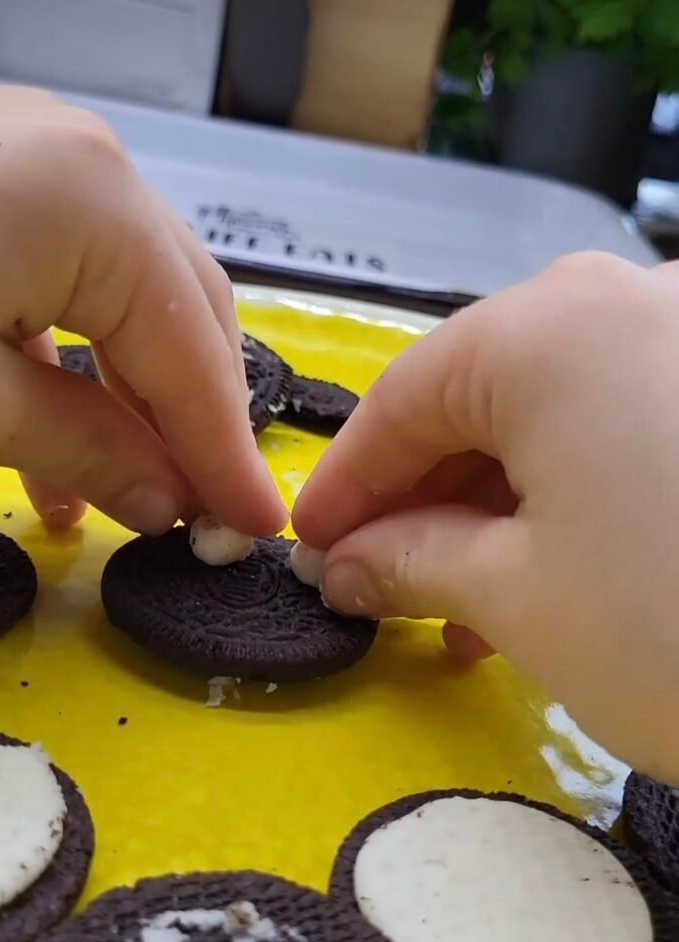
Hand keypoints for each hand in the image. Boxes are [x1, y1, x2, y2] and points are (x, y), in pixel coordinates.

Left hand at [0, 86, 285, 535]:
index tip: (258, 527)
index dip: (227, 454)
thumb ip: (88, 450)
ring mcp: (43, 163)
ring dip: (131, 405)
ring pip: (130, 304)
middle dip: (191, 423)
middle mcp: (89, 165)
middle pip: (182, 316)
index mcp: (96, 203)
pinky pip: (69, 286)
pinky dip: (73, 369)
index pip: (194, 355)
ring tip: (130, 498)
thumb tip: (167, 503)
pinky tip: (61, 452)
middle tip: (203, 514)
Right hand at [294, 254, 678, 780]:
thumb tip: (346, 564)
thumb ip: (410, 564)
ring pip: (553, 417)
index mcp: (545, 332)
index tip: (311, 549)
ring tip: (470, 608)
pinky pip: (623, 425)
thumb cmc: (678, 628)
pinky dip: (575, 495)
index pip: (399, 401)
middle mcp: (623, 301)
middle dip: (422, 503)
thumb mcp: (520, 600)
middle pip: (478, 401)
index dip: (345, 486)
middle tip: (387, 586)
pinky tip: (559, 570)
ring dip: (497, 509)